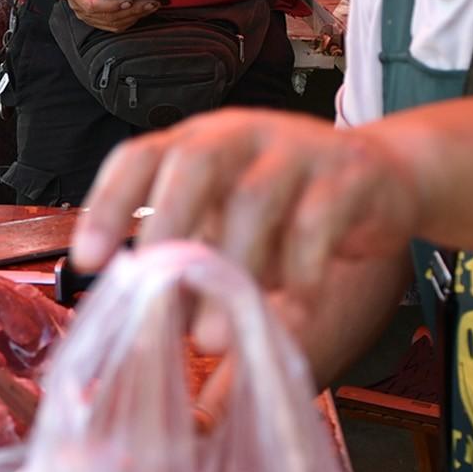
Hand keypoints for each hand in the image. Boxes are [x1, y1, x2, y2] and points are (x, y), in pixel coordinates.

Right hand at [56, 0, 160, 33]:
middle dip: (131, 10)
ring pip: (115, 22)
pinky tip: (145, 8)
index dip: (111, 5)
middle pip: (108, 16)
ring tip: (153, 4)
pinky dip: (132, 17)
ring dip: (135, 15)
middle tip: (151, 1)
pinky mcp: (100, 18)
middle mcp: (81, 8)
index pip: (92, 5)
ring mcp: (91, 16)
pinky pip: (117, 23)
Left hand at [73, 109, 426, 300]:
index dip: (108, 205)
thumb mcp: (229, 226)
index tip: (87, 261)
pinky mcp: (350, 174)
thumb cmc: (288, 209)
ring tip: (212, 337)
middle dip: (165, 227)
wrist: (384, 178)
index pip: (140, 157)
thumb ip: (192, 262)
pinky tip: (291, 309)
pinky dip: (300, 270)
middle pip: (193, 164)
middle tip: (153, 293)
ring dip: (231, 268)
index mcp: (199, 143)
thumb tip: (146, 324)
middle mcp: (242, 135)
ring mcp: (298, 148)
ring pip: (255, 198)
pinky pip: (318, 220)